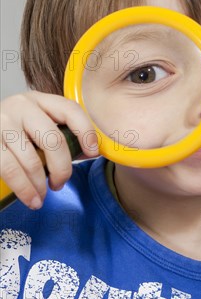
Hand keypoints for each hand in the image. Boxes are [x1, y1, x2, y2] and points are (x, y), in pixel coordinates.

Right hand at [1, 91, 98, 208]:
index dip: (86, 132)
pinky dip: (24, 189)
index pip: (70, 110)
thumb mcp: (36, 123)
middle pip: (53, 140)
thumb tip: (89, 153)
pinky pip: (10, 169)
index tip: (93, 152)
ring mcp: (3, 123)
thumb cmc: (14, 130)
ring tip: (42, 196)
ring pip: (32, 160)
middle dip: (62, 168)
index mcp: (39, 100)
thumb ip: (60, 134)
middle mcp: (21, 106)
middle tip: (60, 183)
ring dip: (41, 184)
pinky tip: (31, 198)